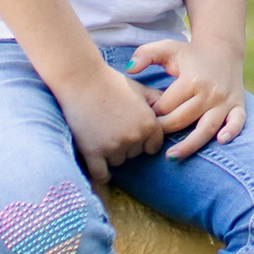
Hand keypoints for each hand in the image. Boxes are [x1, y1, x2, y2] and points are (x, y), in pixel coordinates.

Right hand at [56, 62, 167, 185]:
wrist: (81, 79)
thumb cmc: (110, 82)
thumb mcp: (140, 89)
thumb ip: (157, 102)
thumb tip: (172, 110)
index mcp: (149, 123)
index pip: (153, 147)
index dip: (144, 141)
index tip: (132, 134)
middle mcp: (134, 137)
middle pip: (134, 154)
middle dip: (126, 145)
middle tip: (111, 129)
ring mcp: (114, 146)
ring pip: (118, 162)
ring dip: (111, 154)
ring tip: (100, 135)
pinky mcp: (93, 152)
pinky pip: (101, 174)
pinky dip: (101, 174)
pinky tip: (98, 165)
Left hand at [130, 36, 248, 157]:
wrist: (223, 48)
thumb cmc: (190, 52)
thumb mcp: (167, 48)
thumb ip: (145, 54)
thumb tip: (129, 69)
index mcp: (191, 79)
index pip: (166, 106)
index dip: (153, 113)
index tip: (147, 116)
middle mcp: (209, 92)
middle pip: (182, 120)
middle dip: (164, 130)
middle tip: (152, 136)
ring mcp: (225, 100)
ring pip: (206, 128)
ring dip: (189, 145)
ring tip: (171, 157)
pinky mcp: (238, 105)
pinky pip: (237, 122)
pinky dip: (232, 132)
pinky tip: (221, 142)